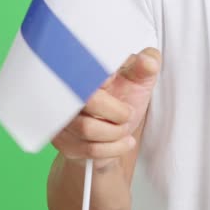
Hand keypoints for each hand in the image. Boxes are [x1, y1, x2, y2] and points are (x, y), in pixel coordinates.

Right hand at [51, 47, 160, 169]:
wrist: (115, 133)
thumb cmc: (124, 99)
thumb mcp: (140, 80)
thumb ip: (146, 66)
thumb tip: (149, 61)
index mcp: (86, 69)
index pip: (89, 68)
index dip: (106, 78)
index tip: (116, 82)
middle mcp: (68, 91)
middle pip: (88, 100)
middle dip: (118, 113)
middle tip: (128, 114)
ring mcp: (62, 116)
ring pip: (87, 129)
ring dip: (116, 133)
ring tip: (124, 129)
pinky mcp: (61, 139)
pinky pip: (88, 149)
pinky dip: (113, 148)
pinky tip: (122, 142)